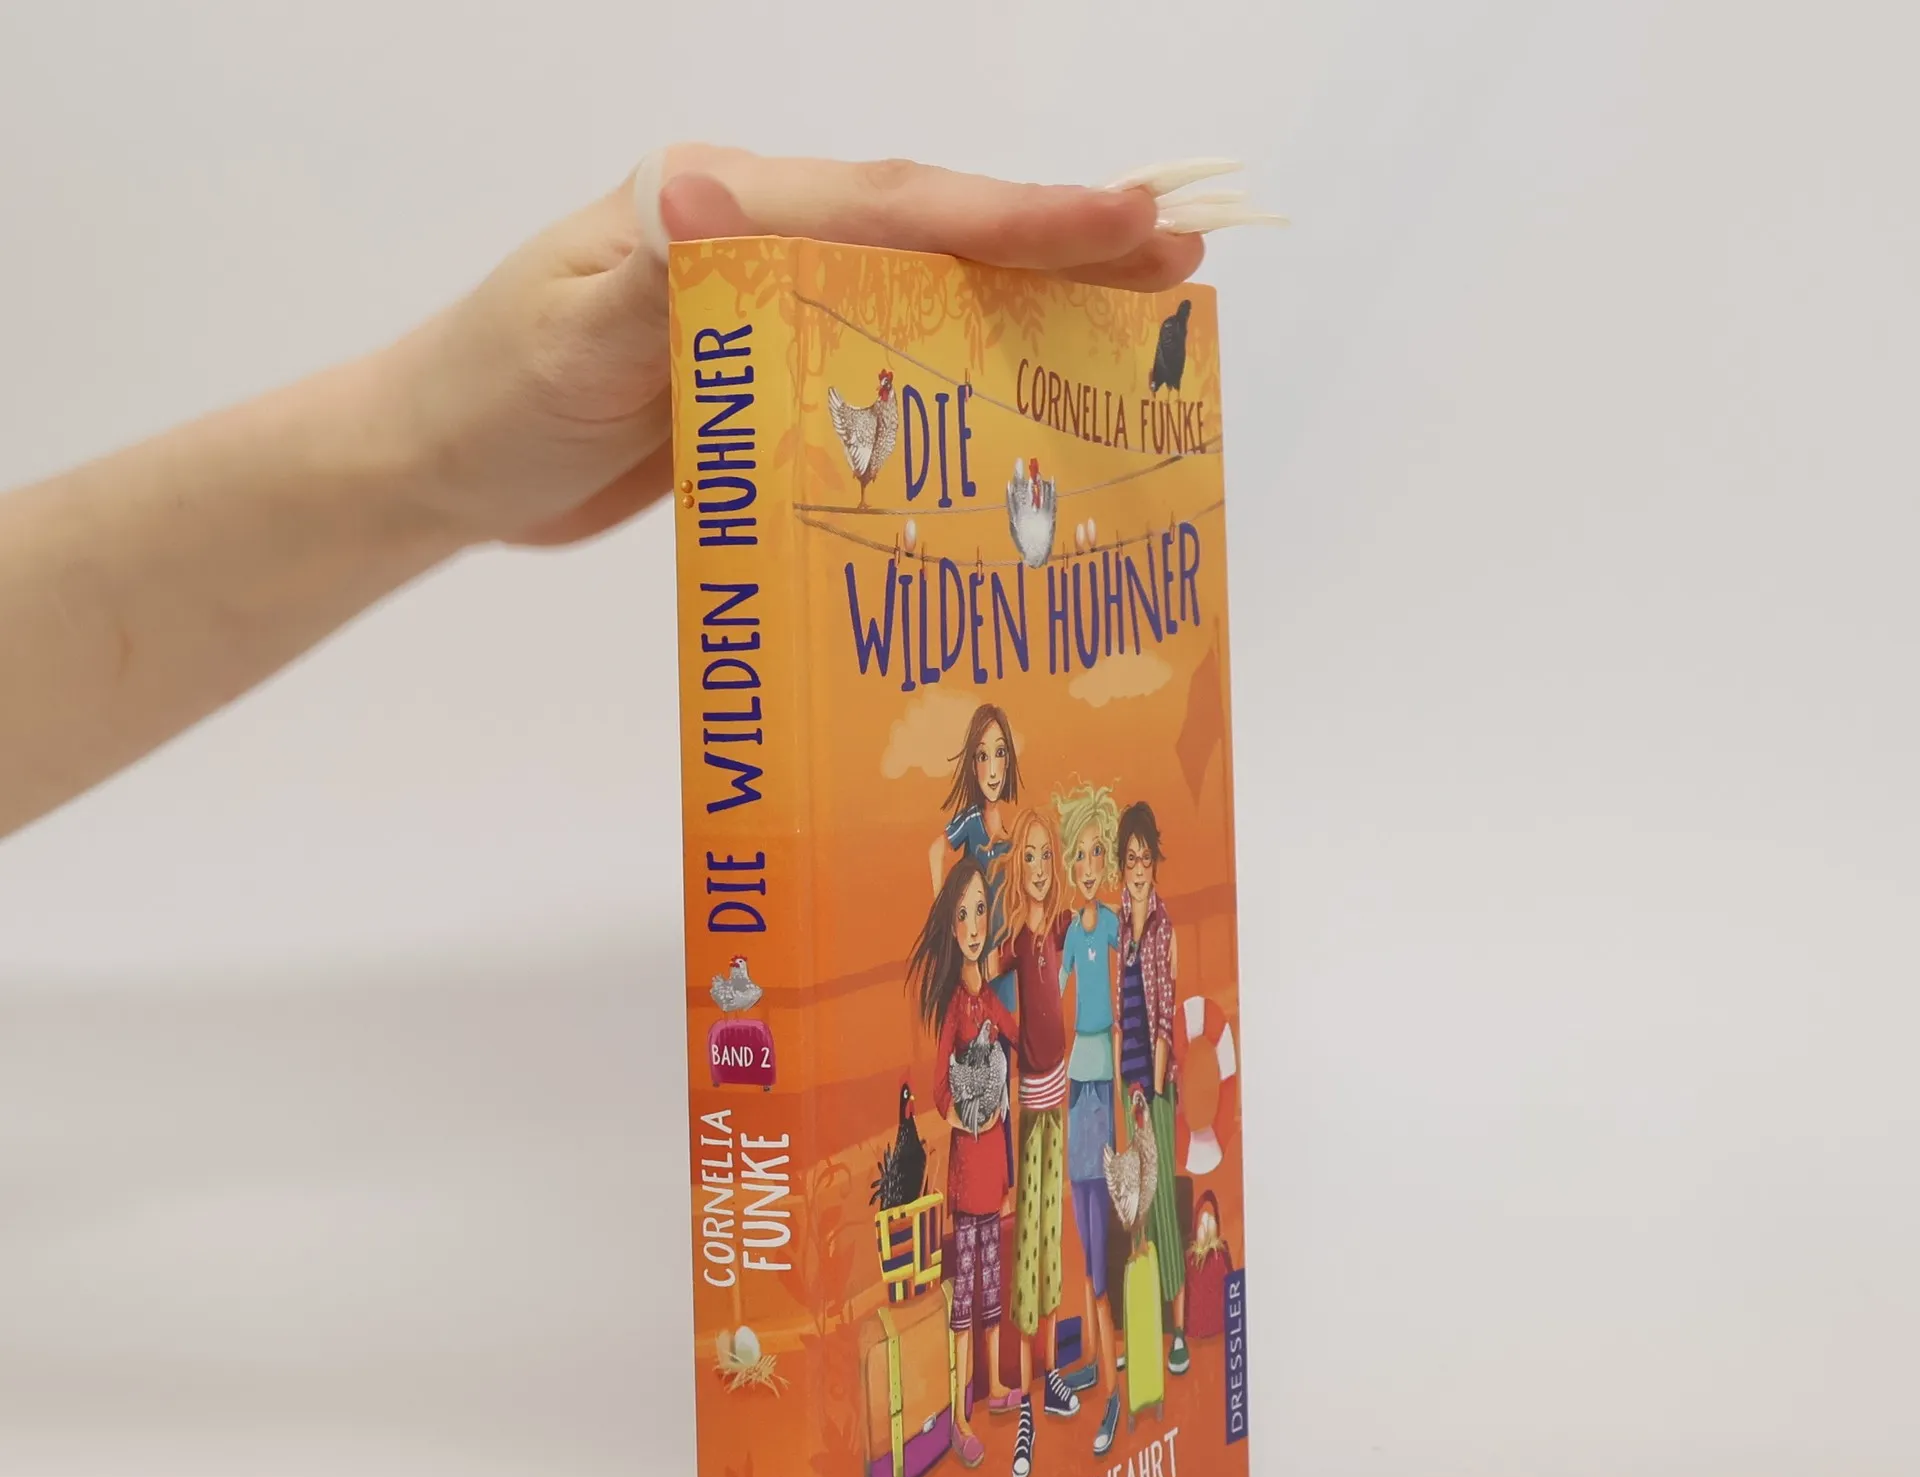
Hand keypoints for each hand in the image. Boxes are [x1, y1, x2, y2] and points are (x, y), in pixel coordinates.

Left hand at [390, 147, 1207, 550]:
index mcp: (722, 205)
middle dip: (1058, 245)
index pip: (892, 204)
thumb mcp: (568, 325)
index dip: (1011, 216)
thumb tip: (717, 198)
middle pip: (935, 233)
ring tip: (1138, 318)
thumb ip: (656, 265)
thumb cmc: (495, 387)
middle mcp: (762, 239)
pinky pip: (892, 363)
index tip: (1122, 223)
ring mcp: (774, 308)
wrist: (447, 461)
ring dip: (1035, 302)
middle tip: (1178, 261)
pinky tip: (1030, 398)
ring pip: (928, 293)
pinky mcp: (774, 376)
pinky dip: (971, 370)